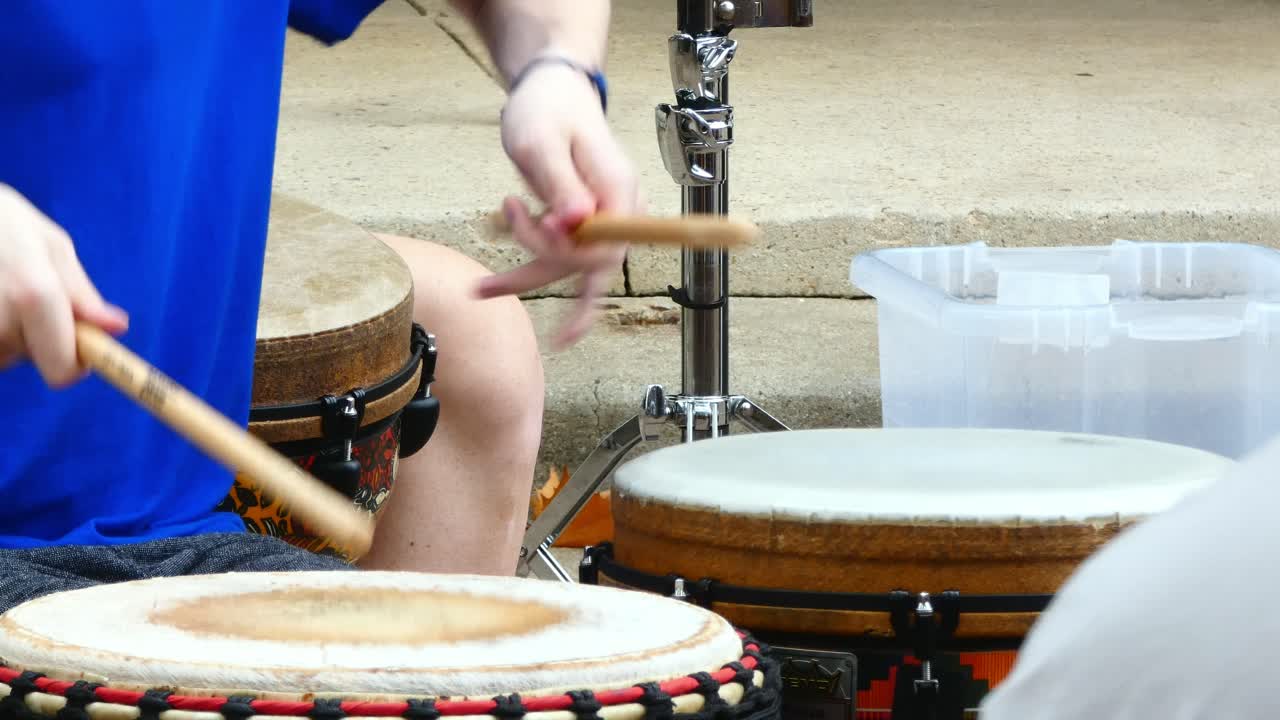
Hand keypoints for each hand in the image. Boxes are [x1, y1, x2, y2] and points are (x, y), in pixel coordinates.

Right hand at [0, 184, 127, 385]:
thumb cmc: (2, 221)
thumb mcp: (50, 245)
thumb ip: (81, 293)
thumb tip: (116, 328)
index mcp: (35, 295)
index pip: (62, 371)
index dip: (73, 364)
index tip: (75, 344)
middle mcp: (0, 322)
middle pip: (31, 360)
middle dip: (36, 335)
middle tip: (18, 291)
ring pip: (4, 354)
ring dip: (7, 331)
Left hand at [475, 61, 641, 348]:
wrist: (555, 90)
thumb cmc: (548, 108)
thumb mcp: (543, 142)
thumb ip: (560, 184)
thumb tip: (576, 224)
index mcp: (617, 190)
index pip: (606, 250)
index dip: (570, 253)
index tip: (538, 223)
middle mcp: (620, 210)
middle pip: (589, 265)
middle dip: (541, 259)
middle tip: (505, 217)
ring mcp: (606, 219)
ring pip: (572, 268)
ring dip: (527, 277)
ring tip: (481, 286)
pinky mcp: (587, 223)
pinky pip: (566, 258)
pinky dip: (536, 271)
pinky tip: (501, 286)